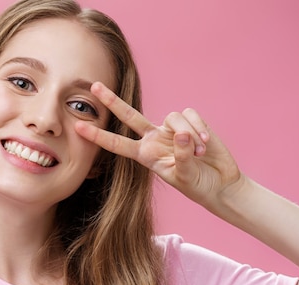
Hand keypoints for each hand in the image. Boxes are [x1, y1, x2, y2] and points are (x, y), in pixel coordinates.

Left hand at [75, 82, 242, 208]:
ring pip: (172, 117)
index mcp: (145, 155)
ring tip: (200, 153)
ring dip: (188, 135)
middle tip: (95, 86)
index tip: (78, 128)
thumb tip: (181, 134)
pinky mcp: (191, 122)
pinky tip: (207, 144)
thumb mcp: (185, 176)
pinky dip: (200, 129)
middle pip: (129, 116)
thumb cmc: (197, 184)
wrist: (219, 183)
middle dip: (113, 101)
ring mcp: (172, 129)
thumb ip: (181, 156)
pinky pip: (191, 116)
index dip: (98, 136)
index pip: (117, 144)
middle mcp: (154, 138)